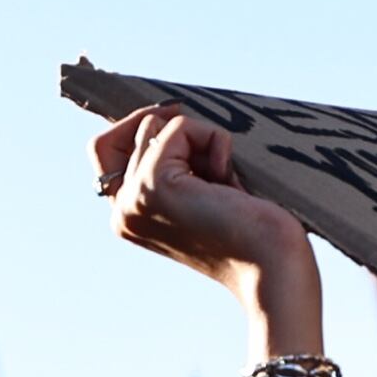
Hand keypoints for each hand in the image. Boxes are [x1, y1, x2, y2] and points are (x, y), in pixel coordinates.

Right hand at [93, 105, 315, 311]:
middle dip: (177, 131)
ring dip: (201, 139)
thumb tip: (167, 111)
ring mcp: (133, 200)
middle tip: (213, 158)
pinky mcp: (152, 186)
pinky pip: (179, 128)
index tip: (178, 123)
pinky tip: (229, 180)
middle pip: (131, 129)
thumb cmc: (253, 231)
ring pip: (154, 124)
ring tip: (225, 181)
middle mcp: (122, 213)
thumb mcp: (204, 190)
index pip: (104, 149)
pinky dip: (214, 140)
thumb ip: (177, 161)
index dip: (135, 126)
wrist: (272, 265)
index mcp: (129, 217)